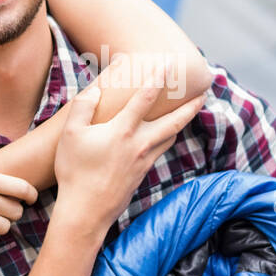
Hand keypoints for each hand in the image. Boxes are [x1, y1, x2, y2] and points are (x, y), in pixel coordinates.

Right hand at [53, 72, 203, 231]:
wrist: (86, 211)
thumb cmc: (75, 171)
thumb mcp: (71, 135)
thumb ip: (83, 107)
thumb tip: (97, 92)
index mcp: (123, 130)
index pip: (145, 98)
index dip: (158, 78)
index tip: (169, 64)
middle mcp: (140, 144)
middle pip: (173, 121)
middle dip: (190, 106)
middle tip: (204, 94)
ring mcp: (144, 161)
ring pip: (169, 137)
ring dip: (181, 123)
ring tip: (189, 112)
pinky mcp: (142, 174)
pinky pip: (160, 151)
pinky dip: (166, 139)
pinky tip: (164, 137)